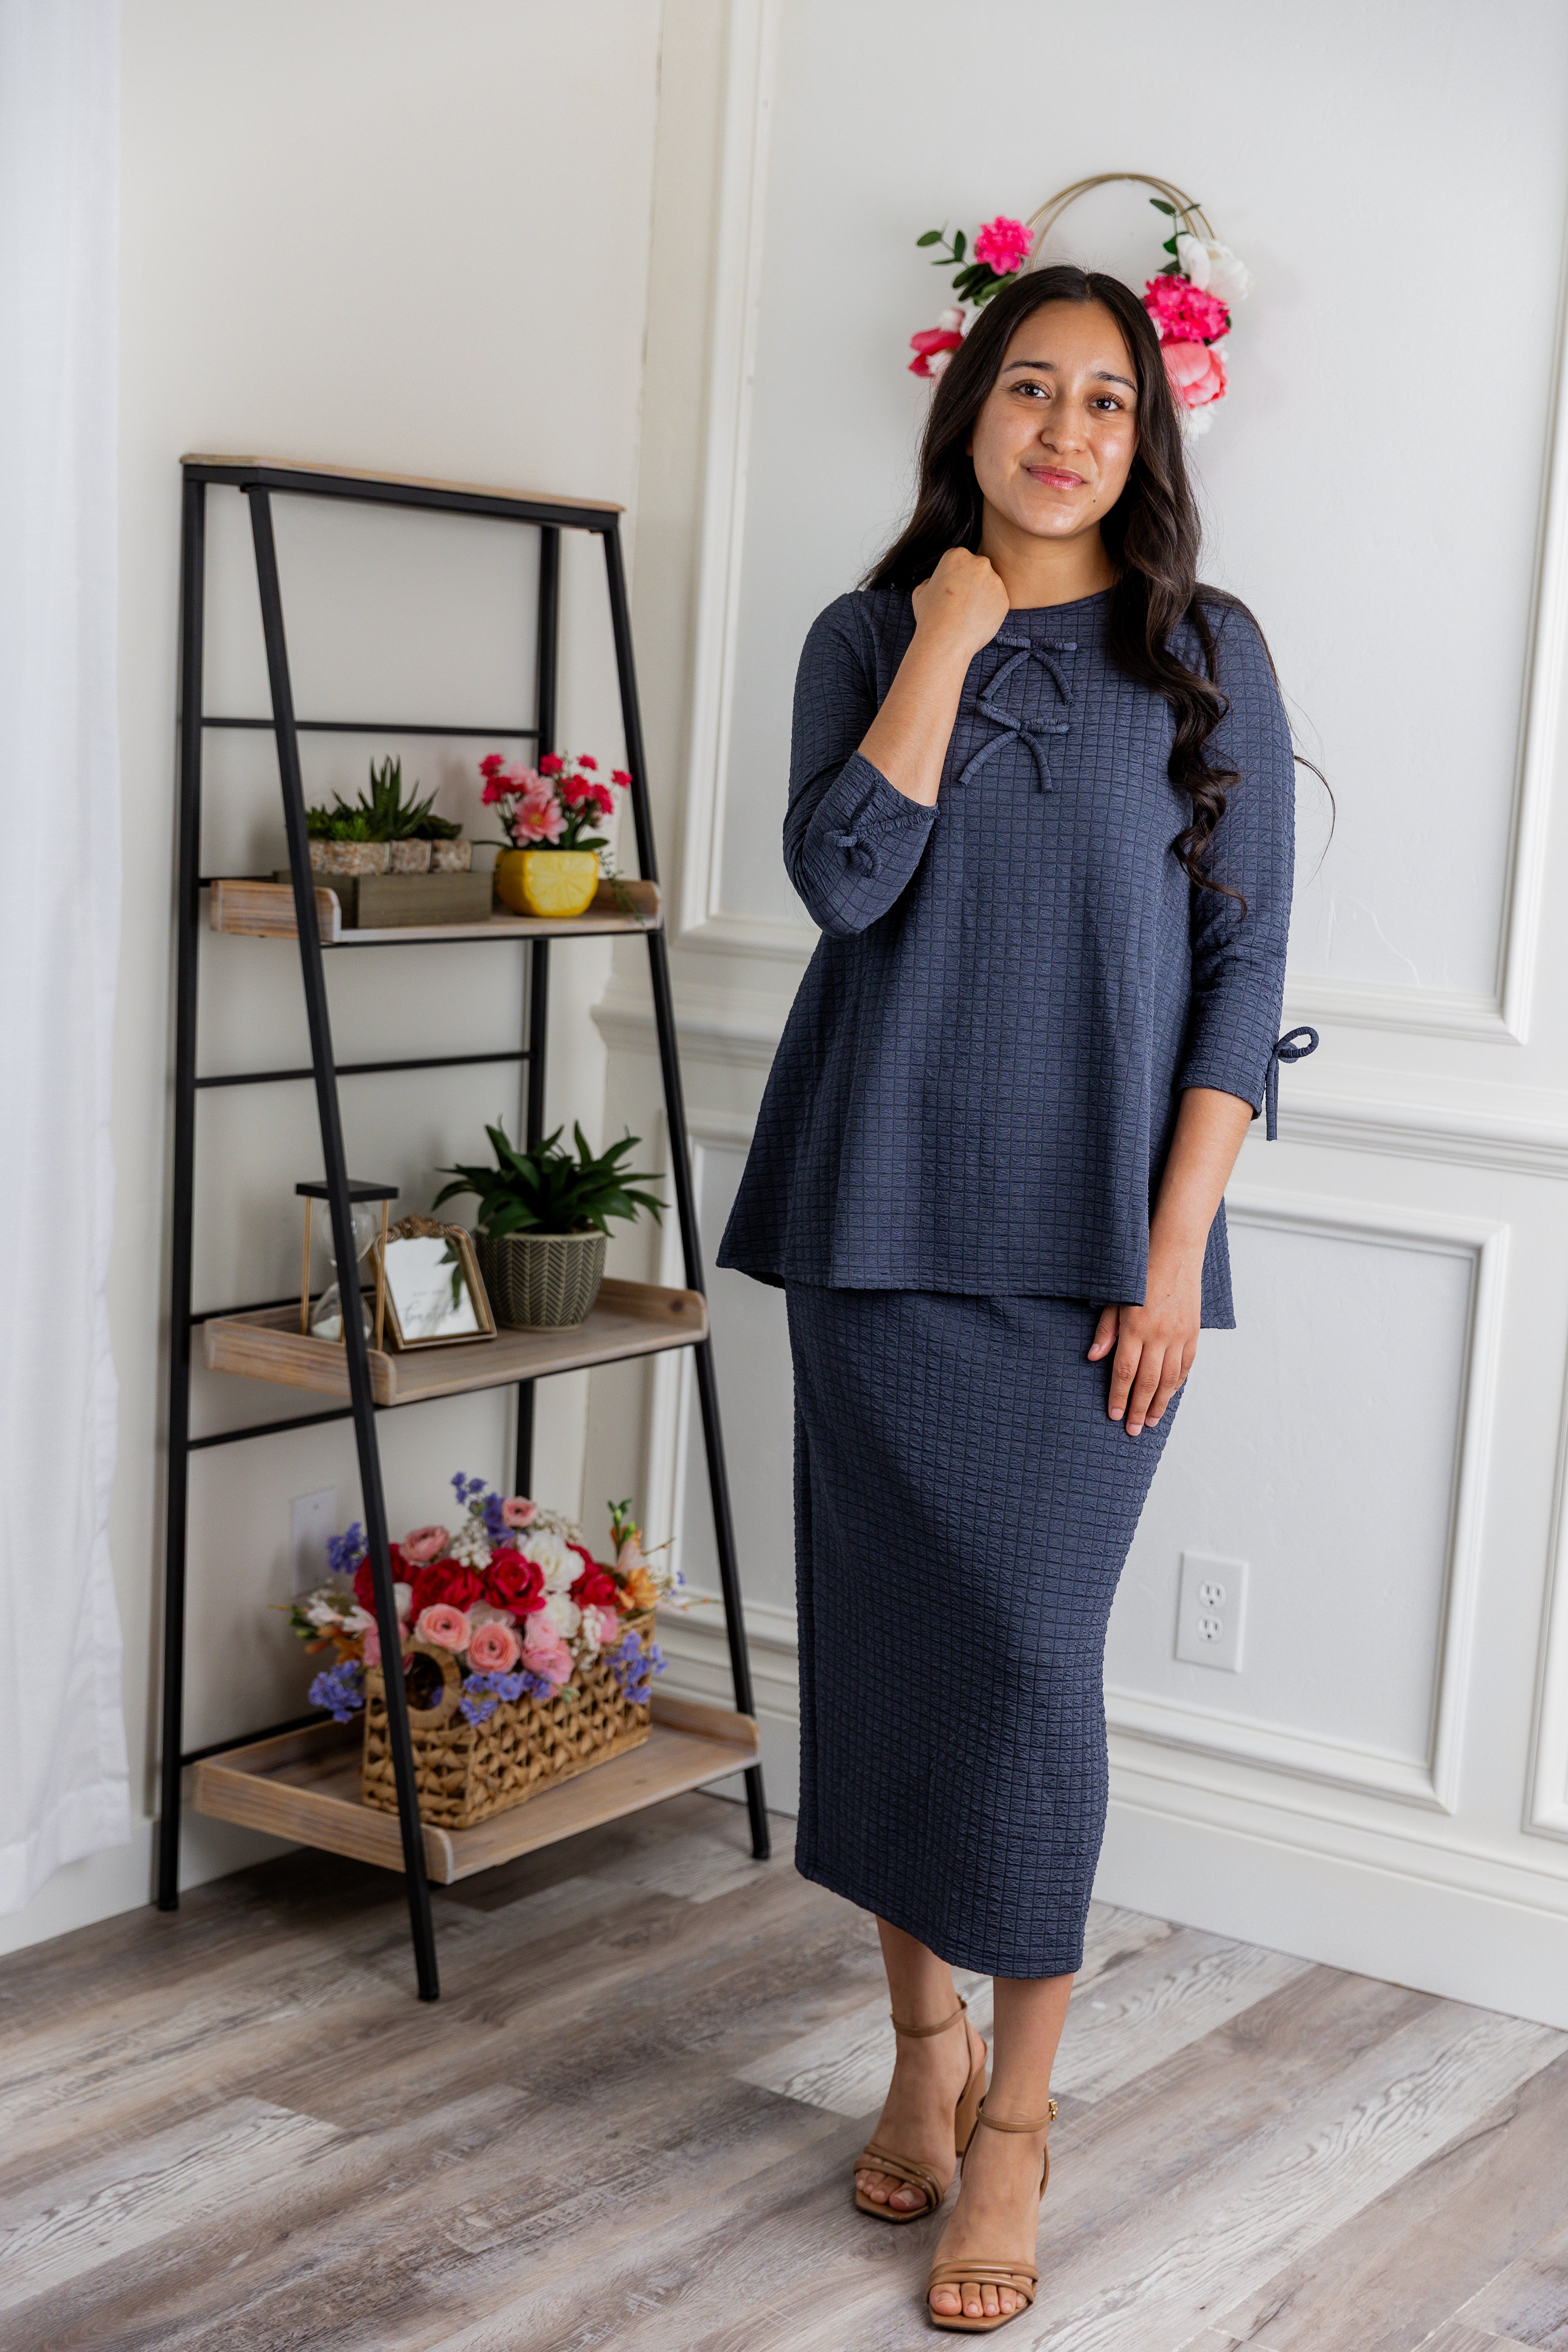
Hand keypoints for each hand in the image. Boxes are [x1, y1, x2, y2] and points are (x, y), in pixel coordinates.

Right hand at [910, 548, 1008, 665]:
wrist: (946, 640)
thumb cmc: (930, 616)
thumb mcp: (920, 592)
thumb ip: (931, 581)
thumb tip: (936, 583)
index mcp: (957, 555)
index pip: (959, 560)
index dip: (953, 577)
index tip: (949, 590)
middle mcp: (980, 563)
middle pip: (977, 570)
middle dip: (971, 582)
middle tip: (960, 602)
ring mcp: (995, 580)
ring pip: (989, 585)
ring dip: (981, 596)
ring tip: (967, 614)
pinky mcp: (1004, 599)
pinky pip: (997, 602)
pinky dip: (989, 610)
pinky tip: (976, 621)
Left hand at [1087, 1242, 1201, 1436]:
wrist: (1176, 1250)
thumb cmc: (1140, 1271)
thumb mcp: (1115, 1297)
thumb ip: (1105, 1329)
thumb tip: (1093, 1358)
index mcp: (1135, 1327)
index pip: (1124, 1372)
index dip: (1117, 1396)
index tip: (1112, 1415)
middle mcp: (1159, 1335)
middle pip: (1147, 1382)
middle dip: (1137, 1409)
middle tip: (1131, 1430)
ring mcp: (1179, 1335)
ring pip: (1170, 1379)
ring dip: (1159, 1403)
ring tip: (1149, 1421)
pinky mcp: (1193, 1332)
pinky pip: (1186, 1365)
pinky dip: (1178, 1384)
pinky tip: (1170, 1396)